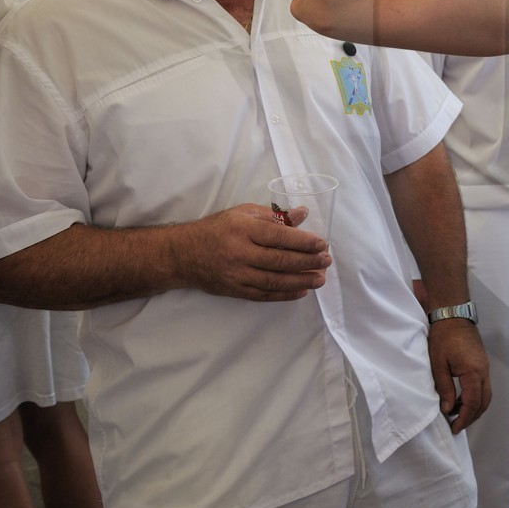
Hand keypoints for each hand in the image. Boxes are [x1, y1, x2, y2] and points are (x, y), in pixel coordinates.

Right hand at [172, 204, 329, 300]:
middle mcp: (239, 252)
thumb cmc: (217, 229)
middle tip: (326, 261)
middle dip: (307, 262)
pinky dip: (284, 294)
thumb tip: (302, 213)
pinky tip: (301, 291)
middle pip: (280, 260)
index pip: (278, 236)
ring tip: (320, 279)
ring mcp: (236, 274)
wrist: (182, 254)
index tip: (322, 244)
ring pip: (274, 280)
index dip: (303, 241)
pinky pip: (263, 295)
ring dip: (301, 281)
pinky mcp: (234, 290)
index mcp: (243, 229)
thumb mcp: (243, 213)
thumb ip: (273, 215)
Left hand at [428, 319, 490, 433]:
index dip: (464, 419)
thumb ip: (445, 389)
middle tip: (456, 426)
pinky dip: (474, 396)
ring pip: (486, 394)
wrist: (453, 314)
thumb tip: (447, 410)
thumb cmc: (442, 337)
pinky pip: (482, 385)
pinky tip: (458, 399)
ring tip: (455, 414)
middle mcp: (484, 370)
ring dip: (473, 407)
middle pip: (484, 401)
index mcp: (473, 372)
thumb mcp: (438, 365)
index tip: (454, 429)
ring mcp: (485, 366)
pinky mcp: (481, 363)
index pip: (473, 403)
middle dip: (472, 417)